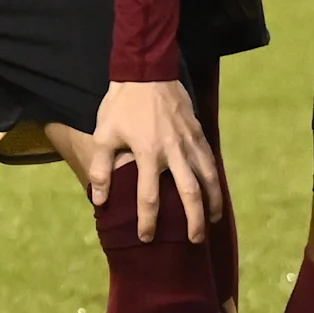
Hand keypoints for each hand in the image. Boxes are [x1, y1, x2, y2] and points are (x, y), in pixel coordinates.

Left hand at [79, 79, 225, 242]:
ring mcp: (189, 142)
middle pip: (189, 194)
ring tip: (212, 221)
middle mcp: (173, 152)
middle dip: (193, 220)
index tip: (147, 238)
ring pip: (208, 178)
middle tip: (195, 240)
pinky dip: (214, 179)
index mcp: (148, 154)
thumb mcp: (104, 134)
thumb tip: (98, 199)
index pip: (149, 197)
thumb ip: (101, 169)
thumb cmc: (122, 105)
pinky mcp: (198, 133)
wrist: (146, 72)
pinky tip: (214, 190)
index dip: (148, 221)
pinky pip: (210, 161)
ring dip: (212, 202)